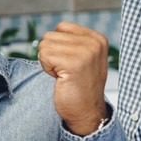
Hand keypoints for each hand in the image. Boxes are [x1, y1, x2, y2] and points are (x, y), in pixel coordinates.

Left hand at [37, 21, 109, 135]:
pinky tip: (61, 79)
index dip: (58, 46)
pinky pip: (43, 55)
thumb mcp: (82, 57)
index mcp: (97, 38)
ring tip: (64, 75)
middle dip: (52, 54)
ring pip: (44, 44)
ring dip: (49, 62)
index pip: (61, 27)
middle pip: (50, 35)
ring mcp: (85, 52)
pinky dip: (47, 68)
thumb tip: (46, 35)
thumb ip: (70, 41)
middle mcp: (94, 42)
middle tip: (67, 71)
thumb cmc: (80, 87)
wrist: (86, 113)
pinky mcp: (73, 63)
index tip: (71, 63)